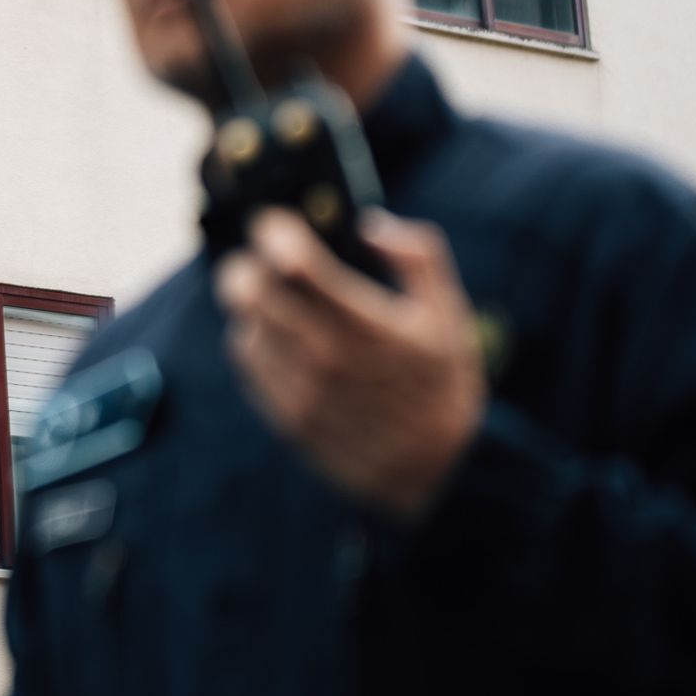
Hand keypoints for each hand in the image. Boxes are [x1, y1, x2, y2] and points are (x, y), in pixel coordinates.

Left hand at [215, 208, 485, 520]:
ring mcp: (302, 391)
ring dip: (251, 304)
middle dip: (249, 265)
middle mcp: (327, 358)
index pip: (298, 267)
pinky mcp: (287, 416)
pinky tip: (277, 336)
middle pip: (254, 294)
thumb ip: (419, 256)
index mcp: (368, 326)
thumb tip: (369, 224)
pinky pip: (248, 362)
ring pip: (245, 325)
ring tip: (273, 300)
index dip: (275, 235)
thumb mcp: (449, 313)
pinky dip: (253, 339)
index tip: (273, 224)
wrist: (435, 471)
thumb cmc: (441, 383)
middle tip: (258, 258)